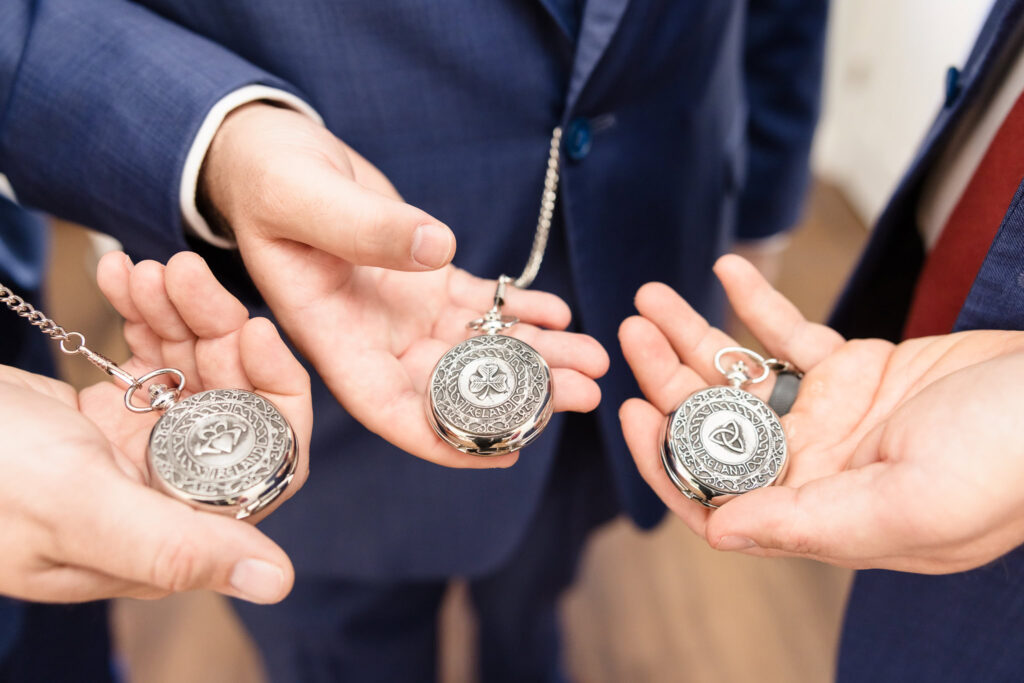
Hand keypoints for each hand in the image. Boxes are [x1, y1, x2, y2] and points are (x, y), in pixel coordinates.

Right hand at [0, 251, 312, 602]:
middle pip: (232, 406)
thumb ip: (175, 548)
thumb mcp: (76, 506)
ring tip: (149, 271)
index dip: (272, 397)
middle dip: (218, 335)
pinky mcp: (104, 419)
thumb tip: (277, 583)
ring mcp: (135, 454)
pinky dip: (143, 317)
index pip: (264, 466)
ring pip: (194, 374)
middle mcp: (162, 494)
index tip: (255, 331)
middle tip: (184, 276)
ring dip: (180, 316)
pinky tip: (123, 279)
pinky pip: (147, 361)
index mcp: (170, 531)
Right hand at [202, 103, 607, 466]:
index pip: (388, 409)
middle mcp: (373, 337)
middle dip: (520, 397)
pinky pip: (481, 306)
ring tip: (594, 356)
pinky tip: (560, 311)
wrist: (273, 153)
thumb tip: (436, 249)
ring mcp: (404, 311)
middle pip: (452, 387)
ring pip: (477, 349)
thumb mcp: (301, 198)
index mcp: (333, 337)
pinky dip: (521, 310)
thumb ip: (362, 228)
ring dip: (537, 356)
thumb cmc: (268, 179)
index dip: (444, 440)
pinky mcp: (426, 279)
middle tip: (585, 391)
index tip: (505, 453)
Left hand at [619, 255, 1023, 573]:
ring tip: (652, 297)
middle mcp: (814, 467)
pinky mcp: (855, 369)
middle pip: (716, 426)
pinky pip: (791, 334)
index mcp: (820, 512)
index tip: (632, 413)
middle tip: (630, 331)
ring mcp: (831, 415)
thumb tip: (719, 530)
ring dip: (695, 336)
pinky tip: (727, 269)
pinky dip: (759, 302)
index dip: (665, 460)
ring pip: (742, 376)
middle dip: (667, 380)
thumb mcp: (912, 502)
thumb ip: (809, 521)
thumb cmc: (1010, 463)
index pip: (717, 496)